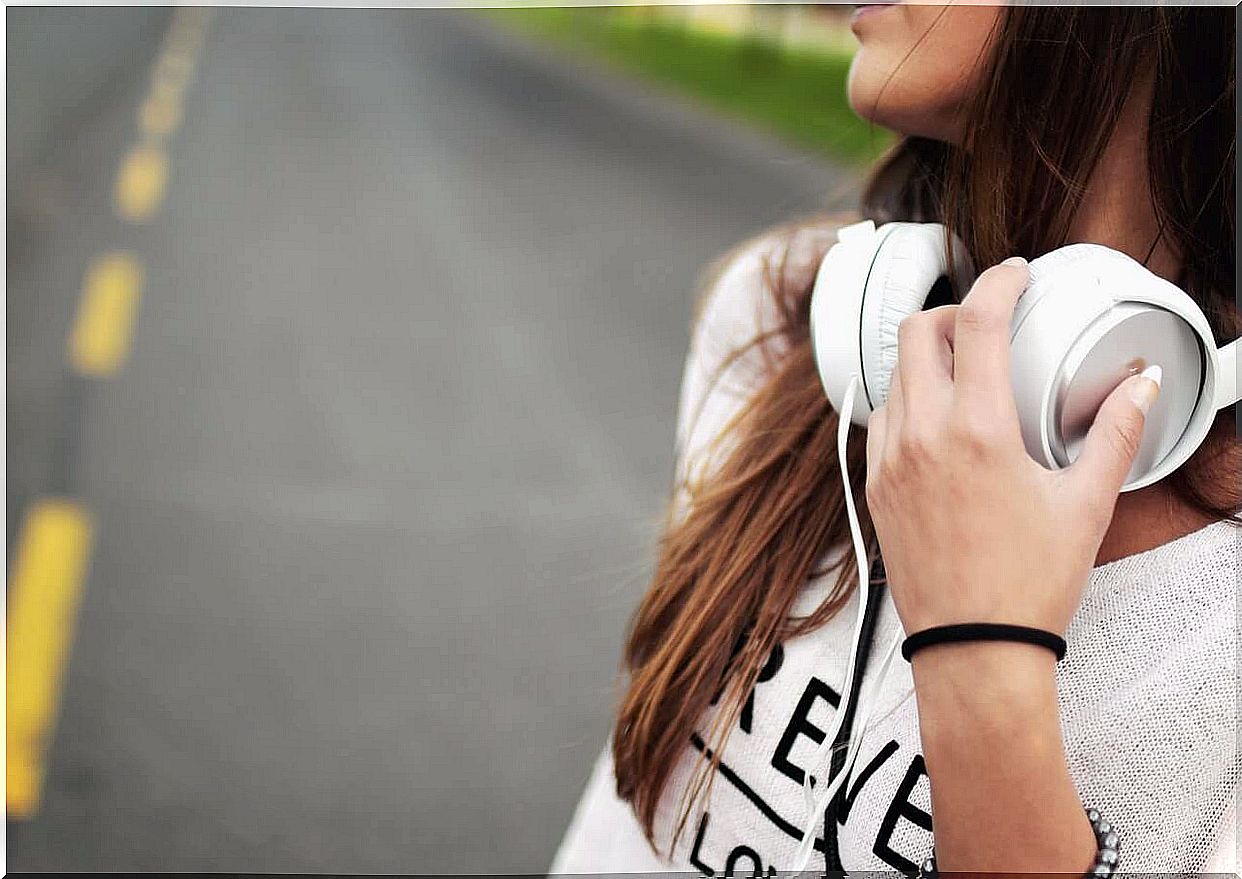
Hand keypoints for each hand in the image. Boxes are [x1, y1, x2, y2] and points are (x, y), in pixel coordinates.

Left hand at [864, 257, 1161, 639]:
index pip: (978, 323)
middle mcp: (921, 437)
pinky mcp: (875, 487)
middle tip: (987, 321)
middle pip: (916, 333)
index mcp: (976, 432)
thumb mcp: (1086, 504)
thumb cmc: (1030, 585)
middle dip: (952, 312)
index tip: (1015, 274)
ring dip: (927, 358)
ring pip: (894, 376)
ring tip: (967, 371)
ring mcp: (889, 462)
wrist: (973, 650)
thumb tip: (1141, 388)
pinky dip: (906, 400)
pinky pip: (881, 420)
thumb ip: (1114, 434)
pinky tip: (937, 418)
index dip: (998, 282)